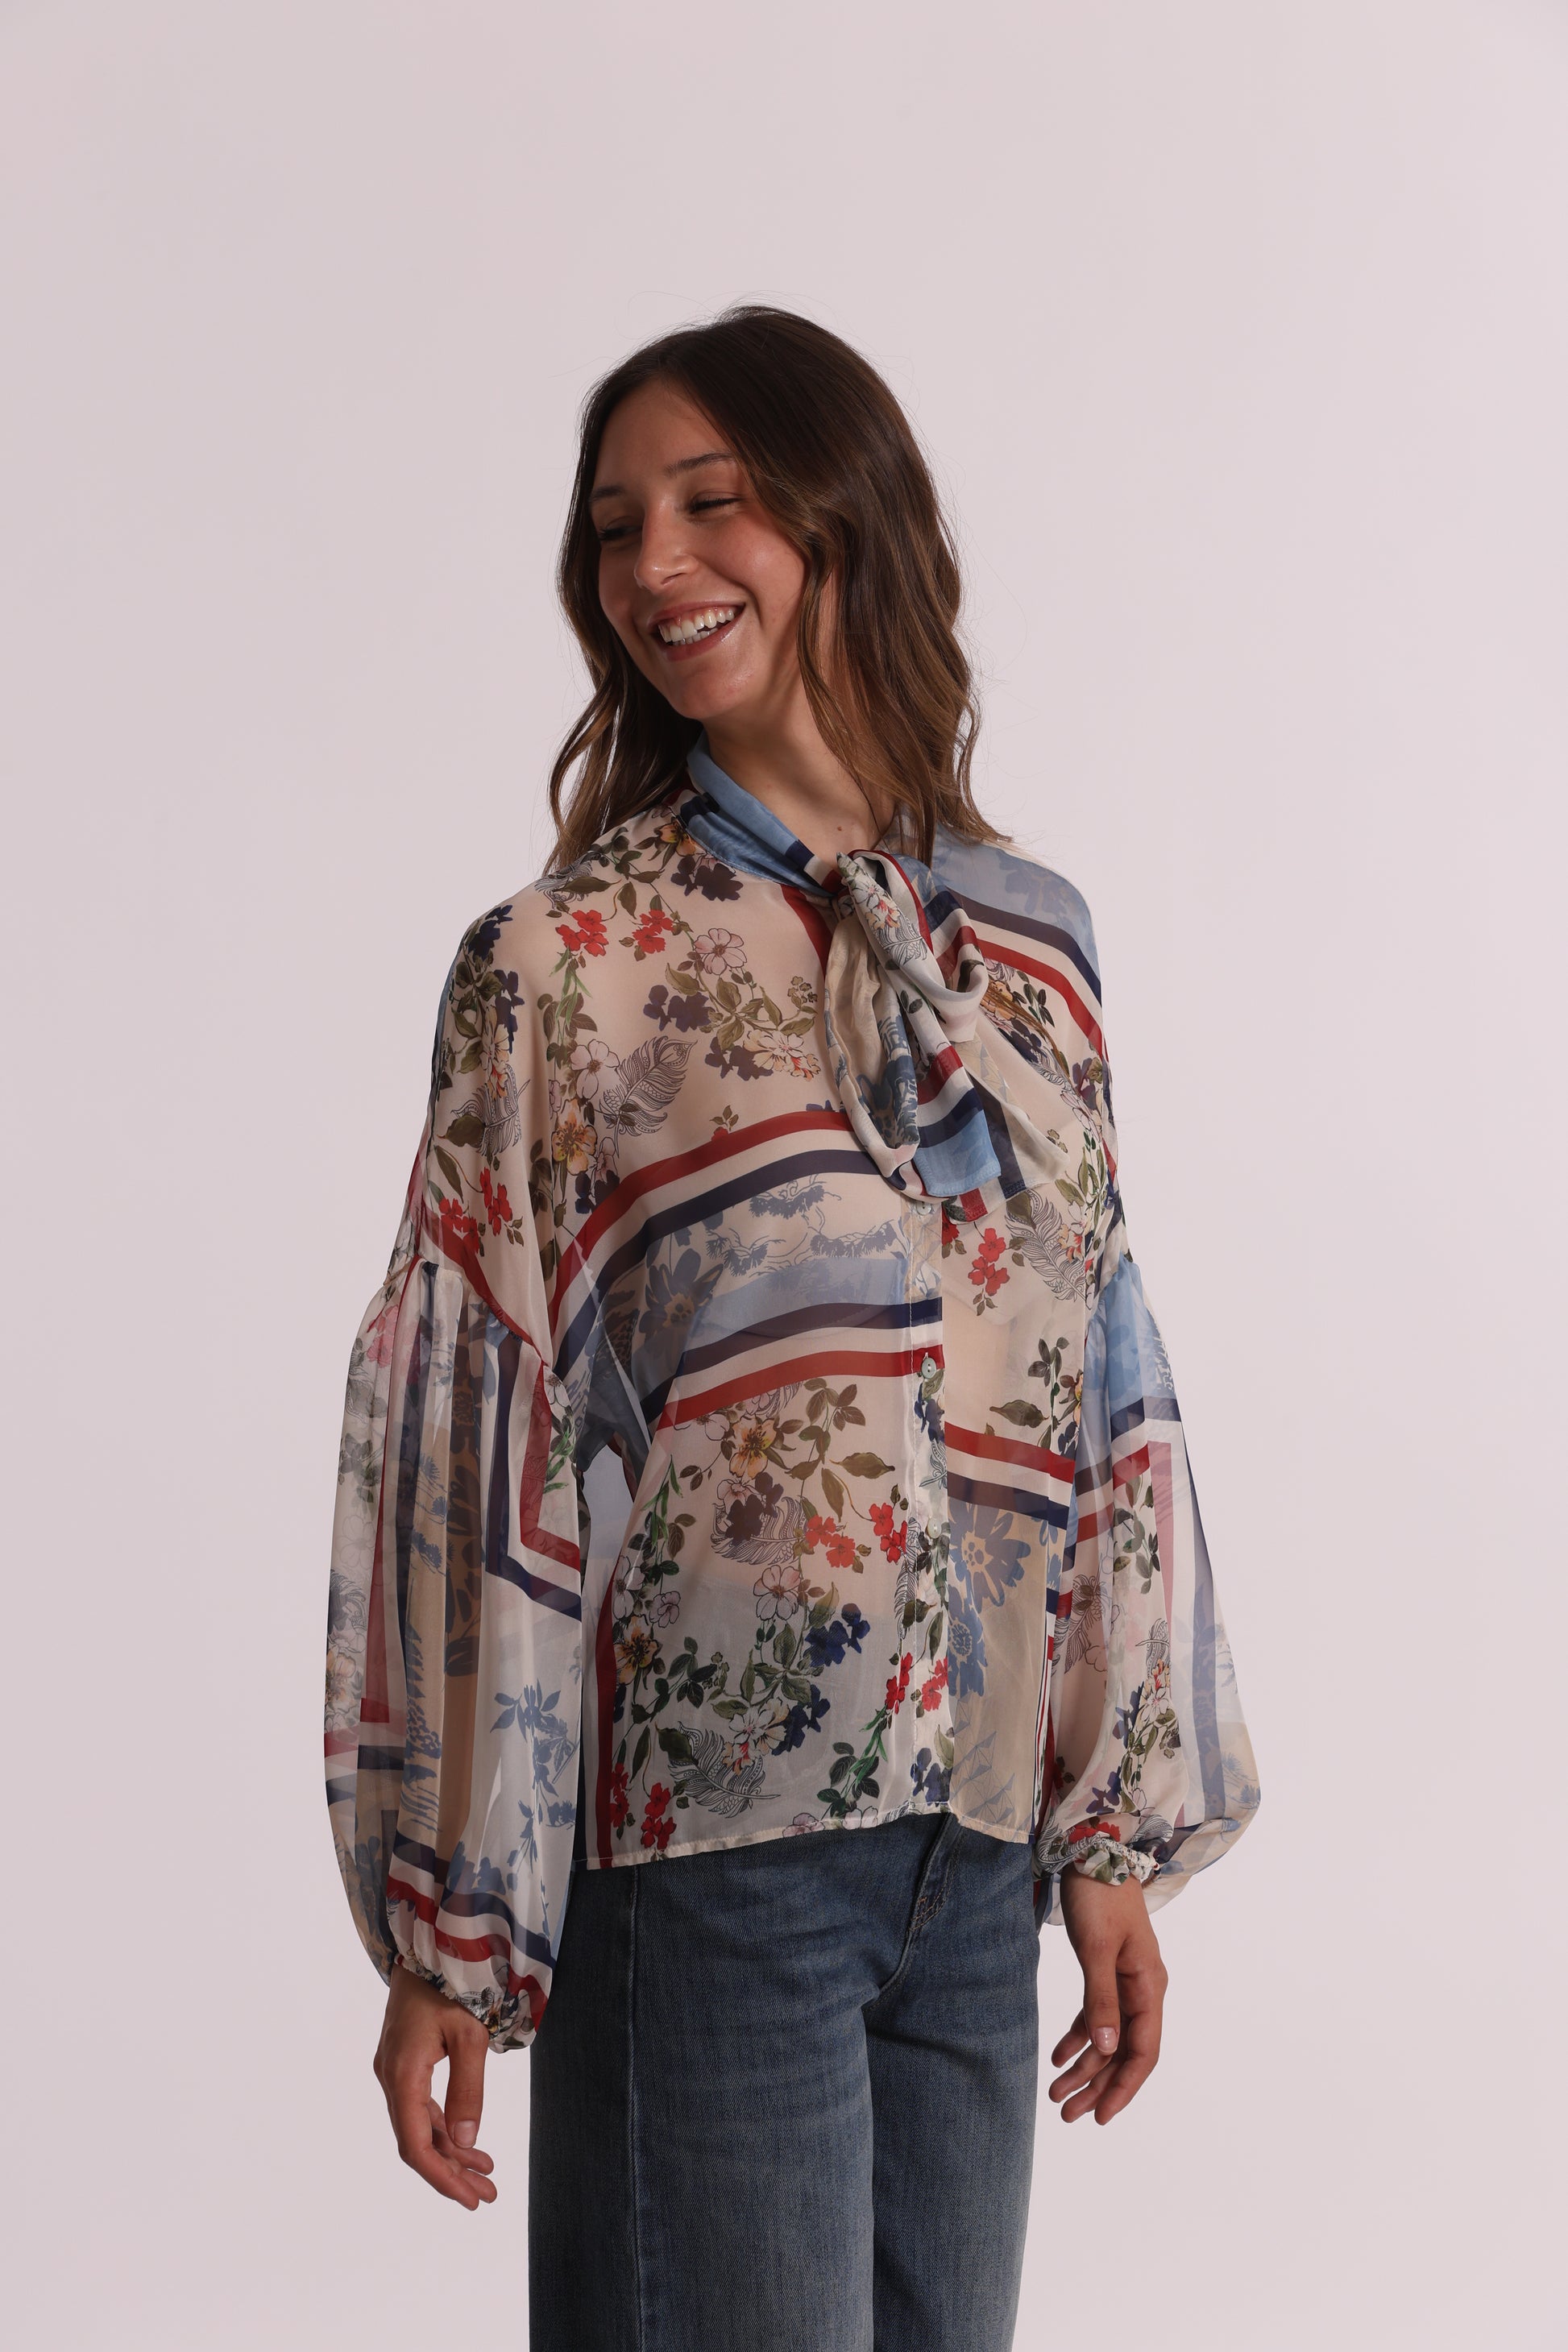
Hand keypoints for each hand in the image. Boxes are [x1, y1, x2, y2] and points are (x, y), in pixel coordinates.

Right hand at [371, 1961, 497, 2206]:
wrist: (428, 1943)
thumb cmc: (451, 1983)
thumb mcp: (470, 2035)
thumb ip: (468, 2091)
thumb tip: (465, 2143)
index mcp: (402, 2074)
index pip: (415, 2144)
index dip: (441, 2177)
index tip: (470, 2198)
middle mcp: (391, 2078)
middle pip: (416, 2141)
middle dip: (451, 2172)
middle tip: (487, 2196)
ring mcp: (394, 2071)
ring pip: (419, 2126)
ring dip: (450, 2151)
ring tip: (486, 2174)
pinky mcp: (403, 2063)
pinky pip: (420, 2107)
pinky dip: (444, 2127)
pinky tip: (468, 2142)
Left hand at [1049, 1868, 1167, 2124]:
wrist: (1093, 1849)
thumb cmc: (1097, 1895)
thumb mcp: (1095, 1949)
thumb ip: (1101, 2000)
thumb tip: (1107, 2050)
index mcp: (1149, 1986)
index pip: (1143, 2051)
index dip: (1124, 2087)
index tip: (1101, 2117)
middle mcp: (1143, 1989)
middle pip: (1124, 2051)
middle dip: (1098, 2085)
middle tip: (1067, 2115)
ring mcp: (1126, 1980)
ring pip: (1109, 2037)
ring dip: (1085, 2066)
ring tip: (1056, 2095)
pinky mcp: (1106, 1970)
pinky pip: (1097, 2015)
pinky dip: (1079, 2037)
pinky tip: (1059, 2057)